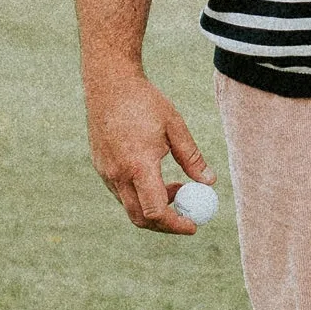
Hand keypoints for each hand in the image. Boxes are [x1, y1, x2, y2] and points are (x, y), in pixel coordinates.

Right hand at [85, 67, 212, 231]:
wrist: (108, 84)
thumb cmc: (145, 102)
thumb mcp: (174, 127)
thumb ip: (191, 157)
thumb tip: (209, 182)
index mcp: (138, 165)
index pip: (155, 211)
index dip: (175, 224)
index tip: (193, 225)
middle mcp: (117, 174)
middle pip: (140, 218)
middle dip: (164, 224)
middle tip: (186, 218)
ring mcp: (105, 172)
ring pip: (130, 205)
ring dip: (153, 206)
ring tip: (176, 186)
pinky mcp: (101, 167)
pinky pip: (121, 192)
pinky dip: (140, 194)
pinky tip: (155, 175)